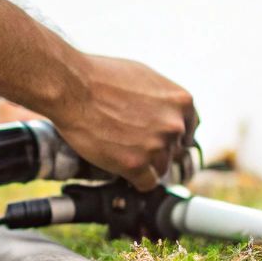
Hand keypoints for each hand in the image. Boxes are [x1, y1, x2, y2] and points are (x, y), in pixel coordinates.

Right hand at [47, 54, 196, 190]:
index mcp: (182, 102)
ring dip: (143, 164)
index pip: (189, 131)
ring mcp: (156, 146)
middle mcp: (175, 125)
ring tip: (119, 149)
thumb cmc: (102, 76)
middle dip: (154, 149)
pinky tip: (121, 166)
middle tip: (131, 142)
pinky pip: (146, 183)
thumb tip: (169, 114)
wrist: (73, 87)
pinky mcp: (135, 164)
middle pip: (173, 151)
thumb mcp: (145, 77)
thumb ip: (164, 99)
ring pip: (159, 168)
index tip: (157, 139)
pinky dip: (135, 179)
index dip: (170, 136)